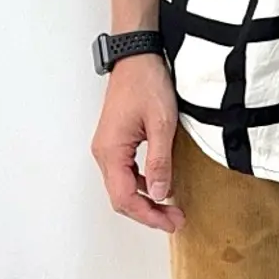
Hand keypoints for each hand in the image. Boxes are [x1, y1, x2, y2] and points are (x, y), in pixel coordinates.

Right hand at [91, 53, 185, 233]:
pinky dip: (141, 186)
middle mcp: (103, 152)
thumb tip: (160, 193)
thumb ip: (160, 162)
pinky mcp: (115, 142)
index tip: (171, 222)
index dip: (148, 215)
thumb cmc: (146, 83)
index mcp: (111, 151)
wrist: (136, 57)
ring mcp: (107, 148)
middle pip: (121, 197)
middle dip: (148, 213)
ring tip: (170, 209)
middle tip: (175, 220)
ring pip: (122, 187)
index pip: (124, 198)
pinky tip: (160, 187)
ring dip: (145, 201)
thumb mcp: (162, 124)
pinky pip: (124, 173)